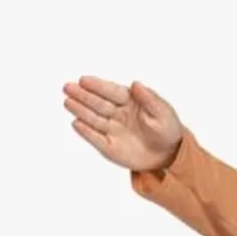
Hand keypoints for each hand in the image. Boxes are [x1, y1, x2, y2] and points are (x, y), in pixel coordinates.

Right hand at [62, 77, 182, 172]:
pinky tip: (76, 123)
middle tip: (68, 87)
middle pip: (98, 103)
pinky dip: (86, 132)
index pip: (111, 91)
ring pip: (94, 119)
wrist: (169, 155)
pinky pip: (96, 139)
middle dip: (83, 95)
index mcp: (130, 101)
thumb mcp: (164, 113)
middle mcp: (118, 114)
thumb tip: (136, 84)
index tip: (84, 80)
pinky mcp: (110, 147)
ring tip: (67, 102)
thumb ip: (149, 99)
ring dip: (80, 110)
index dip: (98, 85)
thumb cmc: (167, 130)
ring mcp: (113, 130)